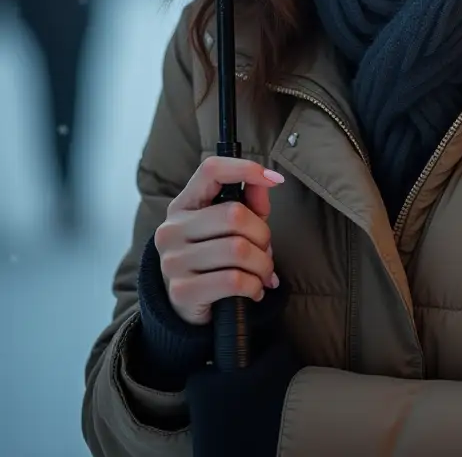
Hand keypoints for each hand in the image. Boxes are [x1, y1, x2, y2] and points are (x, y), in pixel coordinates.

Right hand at [153, 155, 284, 325]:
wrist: (187, 305)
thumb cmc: (216, 257)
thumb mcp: (232, 226)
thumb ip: (251, 201)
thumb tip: (268, 181)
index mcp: (183, 205)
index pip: (210, 170)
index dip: (245, 168)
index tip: (275, 179)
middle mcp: (172, 229)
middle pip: (234, 215)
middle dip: (262, 235)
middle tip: (265, 250)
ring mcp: (173, 261)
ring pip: (238, 250)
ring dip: (262, 264)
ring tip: (263, 273)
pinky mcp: (182, 291)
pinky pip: (233, 281)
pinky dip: (254, 286)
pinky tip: (254, 290)